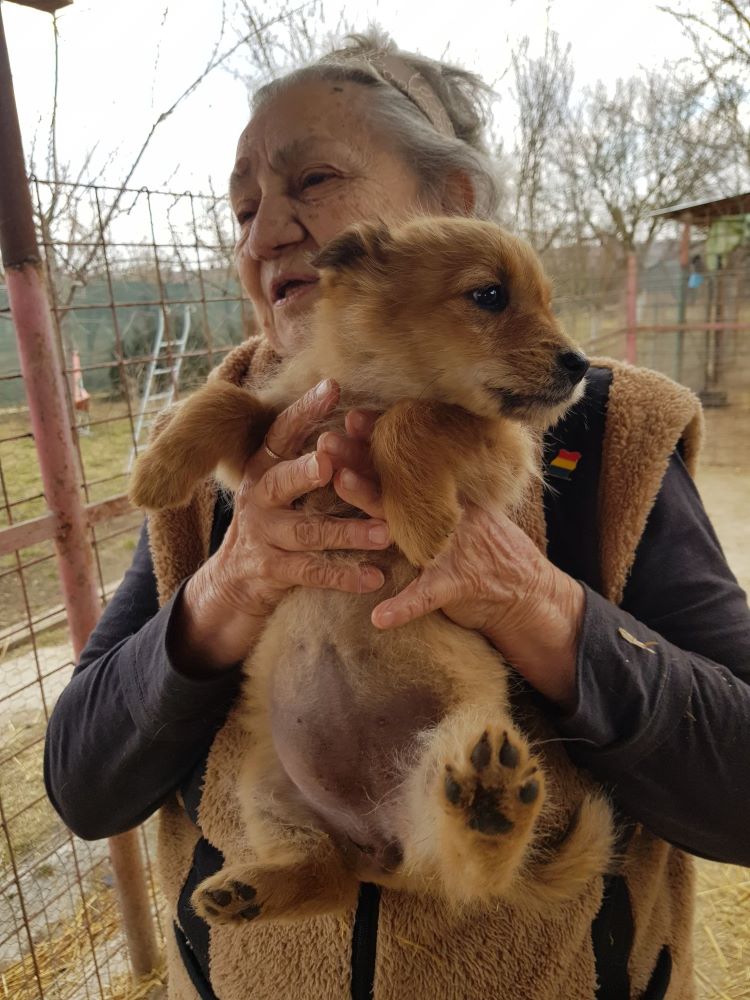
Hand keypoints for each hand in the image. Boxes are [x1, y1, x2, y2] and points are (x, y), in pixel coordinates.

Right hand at [169, 381, 390, 675]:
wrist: (235, 579)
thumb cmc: (276, 519)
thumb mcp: (283, 484)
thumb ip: (314, 458)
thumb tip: (360, 419)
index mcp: (264, 467)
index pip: (282, 433)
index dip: (305, 410)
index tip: (332, 387)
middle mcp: (260, 497)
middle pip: (282, 481)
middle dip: (304, 472)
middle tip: (329, 464)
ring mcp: (264, 535)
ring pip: (308, 531)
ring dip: (348, 532)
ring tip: (384, 533)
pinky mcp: (273, 570)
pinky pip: (313, 572)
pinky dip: (346, 576)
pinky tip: (374, 577)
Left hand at [331, 413, 582, 709]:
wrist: (529, 591)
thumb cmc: (488, 551)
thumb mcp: (463, 514)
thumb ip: (432, 495)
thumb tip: (399, 466)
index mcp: (442, 498)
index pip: (403, 464)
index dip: (376, 440)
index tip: (349, 416)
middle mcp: (445, 513)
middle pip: (393, 482)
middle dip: (358, 461)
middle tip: (327, 439)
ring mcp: (452, 545)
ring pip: (405, 524)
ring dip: (372, 509)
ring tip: (340, 495)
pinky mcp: (458, 583)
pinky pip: (426, 595)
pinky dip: (403, 606)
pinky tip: (379, 617)